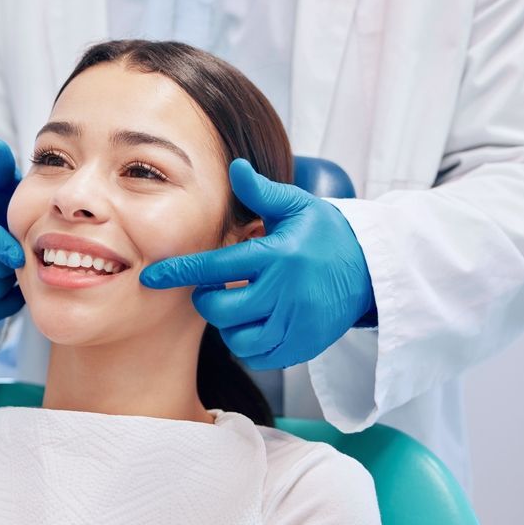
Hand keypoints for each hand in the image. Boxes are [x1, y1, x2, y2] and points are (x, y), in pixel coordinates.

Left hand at [140, 159, 374, 368]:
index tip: (151, 277)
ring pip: (237, 338)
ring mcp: (296, 323)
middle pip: (220, 310)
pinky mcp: (304, 346)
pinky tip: (255, 324)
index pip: (215, 267)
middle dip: (207, 301)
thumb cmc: (326, 234)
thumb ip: (262, 193)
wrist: (372, 270)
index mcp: (277, 255)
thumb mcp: (298, 206)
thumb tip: (235, 167)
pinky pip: (259, 357)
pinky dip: (249, 344)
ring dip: (228, 324)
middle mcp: (285, 292)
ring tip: (240, 305)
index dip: (179, 273)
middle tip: (216, 289)